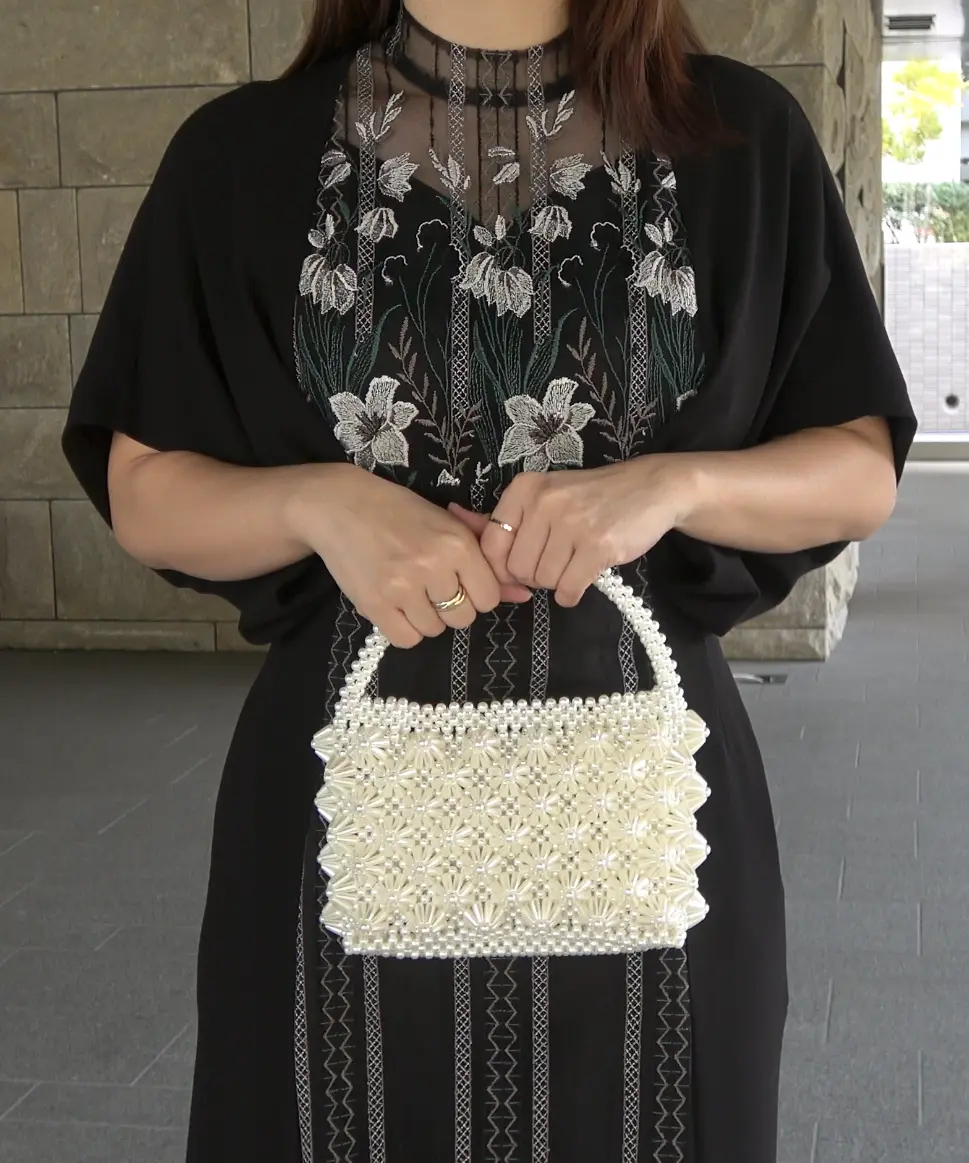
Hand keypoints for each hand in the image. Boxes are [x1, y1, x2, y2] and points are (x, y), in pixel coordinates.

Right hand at [287, 465, 531, 647]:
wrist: (340, 506)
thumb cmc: (400, 512)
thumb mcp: (448, 525)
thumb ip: (487, 560)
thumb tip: (524, 595)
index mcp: (457, 543)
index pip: (489, 597)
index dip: (477, 593)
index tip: (459, 581)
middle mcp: (433, 566)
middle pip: (464, 617)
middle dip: (453, 607)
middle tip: (431, 586)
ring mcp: (402, 587)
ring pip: (435, 630)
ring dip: (427, 618)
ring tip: (410, 591)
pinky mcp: (375, 604)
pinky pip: (406, 639)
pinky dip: (405, 629)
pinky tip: (396, 606)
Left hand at [449, 457, 696, 607]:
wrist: (650, 488)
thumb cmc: (590, 497)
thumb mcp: (544, 495)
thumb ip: (502, 516)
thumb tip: (454, 520)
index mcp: (525, 489)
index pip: (491, 545)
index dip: (502, 567)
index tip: (521, 566)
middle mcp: (545, 502)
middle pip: (517, 569)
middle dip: (534, 575)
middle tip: (556, 561)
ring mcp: (572, 524)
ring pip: (543, 581)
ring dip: (557, 582)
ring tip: (573, 563)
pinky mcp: (598, 546)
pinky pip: (568, 589)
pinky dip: (572, 593)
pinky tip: (582, 579)